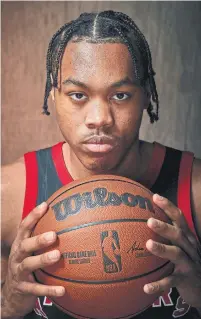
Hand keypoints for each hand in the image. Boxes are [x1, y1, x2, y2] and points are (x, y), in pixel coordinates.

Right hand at [1, 202, 64, 318]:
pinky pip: (36, 289)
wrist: (11, 294)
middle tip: (54, 235)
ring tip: (57, 255)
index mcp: (20, 244)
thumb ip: (41, 238)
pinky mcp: (23, 289)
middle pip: (25, 246)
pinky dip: (49, 289)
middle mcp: (17, 256)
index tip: (45, 206)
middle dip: (38, 240)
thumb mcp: (30, 251)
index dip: (33, 216)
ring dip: (42, 260)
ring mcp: (18, 273)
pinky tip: (62, 290)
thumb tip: (67, 221)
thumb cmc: (26, 265)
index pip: (24, 228)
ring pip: (28, 265)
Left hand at [144, 194, 200, 307]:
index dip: (168, 207)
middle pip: (178, 234)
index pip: (179, 218)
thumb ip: (166, 234)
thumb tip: (139, 220)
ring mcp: (189, 264)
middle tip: (149, 221)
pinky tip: (146, 287)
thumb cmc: (185, 261)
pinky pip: (171, 282)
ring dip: (163, 249)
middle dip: (165, 227)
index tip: (155, 197)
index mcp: (187, 237)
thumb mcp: (179, 245)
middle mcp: (189, 248)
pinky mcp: (185, 280)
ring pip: (177, 255)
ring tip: (148, 244)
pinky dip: (159, 284)